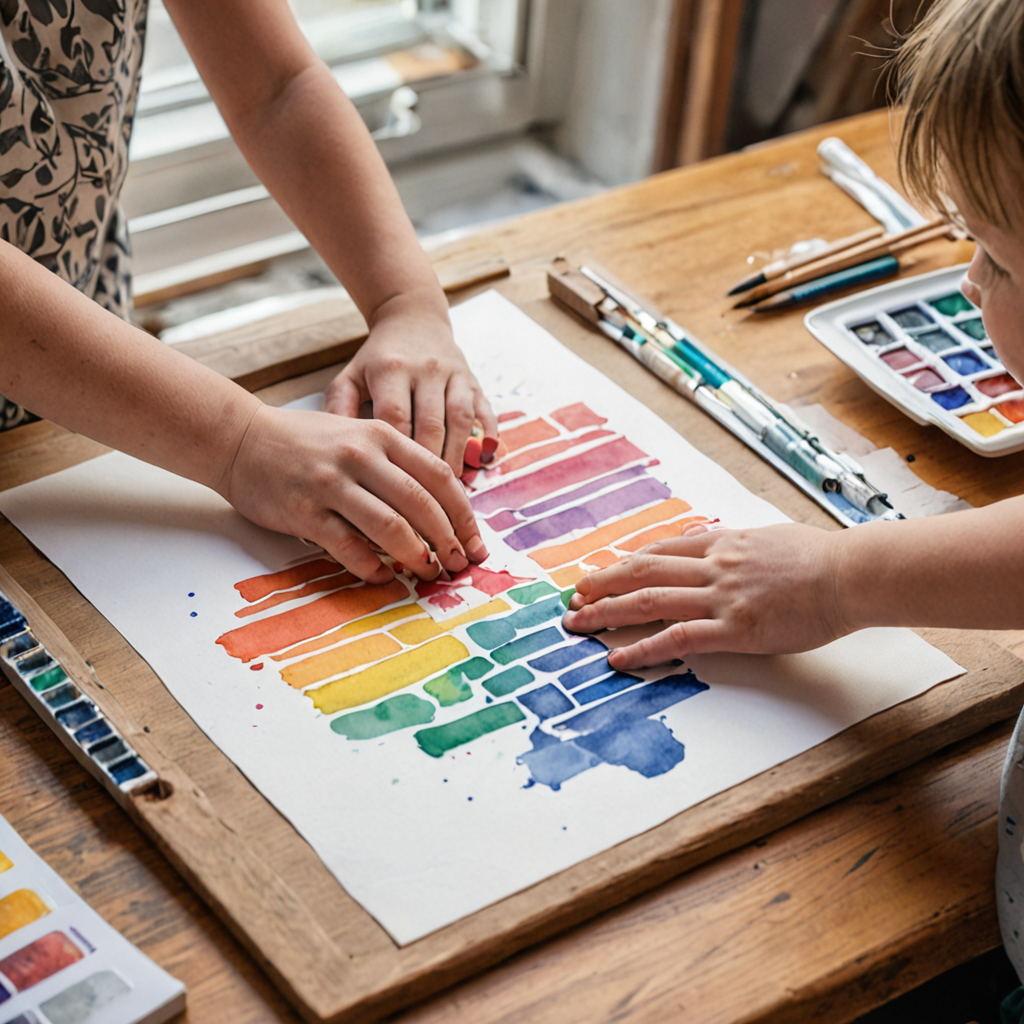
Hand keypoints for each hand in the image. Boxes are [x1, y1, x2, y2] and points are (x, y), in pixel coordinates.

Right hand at [221, 405, 487, 583]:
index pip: (439, 477)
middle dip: (447, 541)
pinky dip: (370, 566)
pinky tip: (383, 576)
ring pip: (390, 527)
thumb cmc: (306, 442)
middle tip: (457, 565)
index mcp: (381, 435)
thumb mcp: (358, 435)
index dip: (463, 514)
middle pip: (421, 504)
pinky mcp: (304, 511)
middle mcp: (360, 456)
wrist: (241, 438)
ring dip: (415, 556)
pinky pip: (347, 546)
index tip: (474, 542)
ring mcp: (331, 483)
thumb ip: (396, 463)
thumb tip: (441, 510)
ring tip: (427, 573)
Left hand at [324, 305, 497, 474]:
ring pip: (460, 420)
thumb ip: (339, 410)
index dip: (396, 455)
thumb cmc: (377, 359)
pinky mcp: (473, 380)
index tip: (392, 488)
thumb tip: (337, 453)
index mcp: (390, 369)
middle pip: (431, 424)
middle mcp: (425, 369)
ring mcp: (453, 374)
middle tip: (424, 498)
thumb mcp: (350, 376)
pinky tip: (484, 460)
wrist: (413, 319)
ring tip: (451, 489)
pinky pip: (485, 411)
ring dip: (458, 456)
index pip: (396, 418)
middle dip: (428, 465)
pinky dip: (488, 436)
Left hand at [561, 523, 848, 666]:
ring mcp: (720, 597)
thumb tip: (707, 538)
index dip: (624, 563)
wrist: (850, 574)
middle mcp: (712, 567)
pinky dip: (641, 649)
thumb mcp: (768, 535)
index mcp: (721, 544)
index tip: (601, 572)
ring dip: (607, 613)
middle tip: (574, 597)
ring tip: (578, 624)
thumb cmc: (819, 556)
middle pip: (642, 572)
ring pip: (649, 601)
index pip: (659, 552)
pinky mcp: (734, 630)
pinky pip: (677, 638)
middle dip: (602, 584)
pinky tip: (617, 658)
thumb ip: (733, 540)